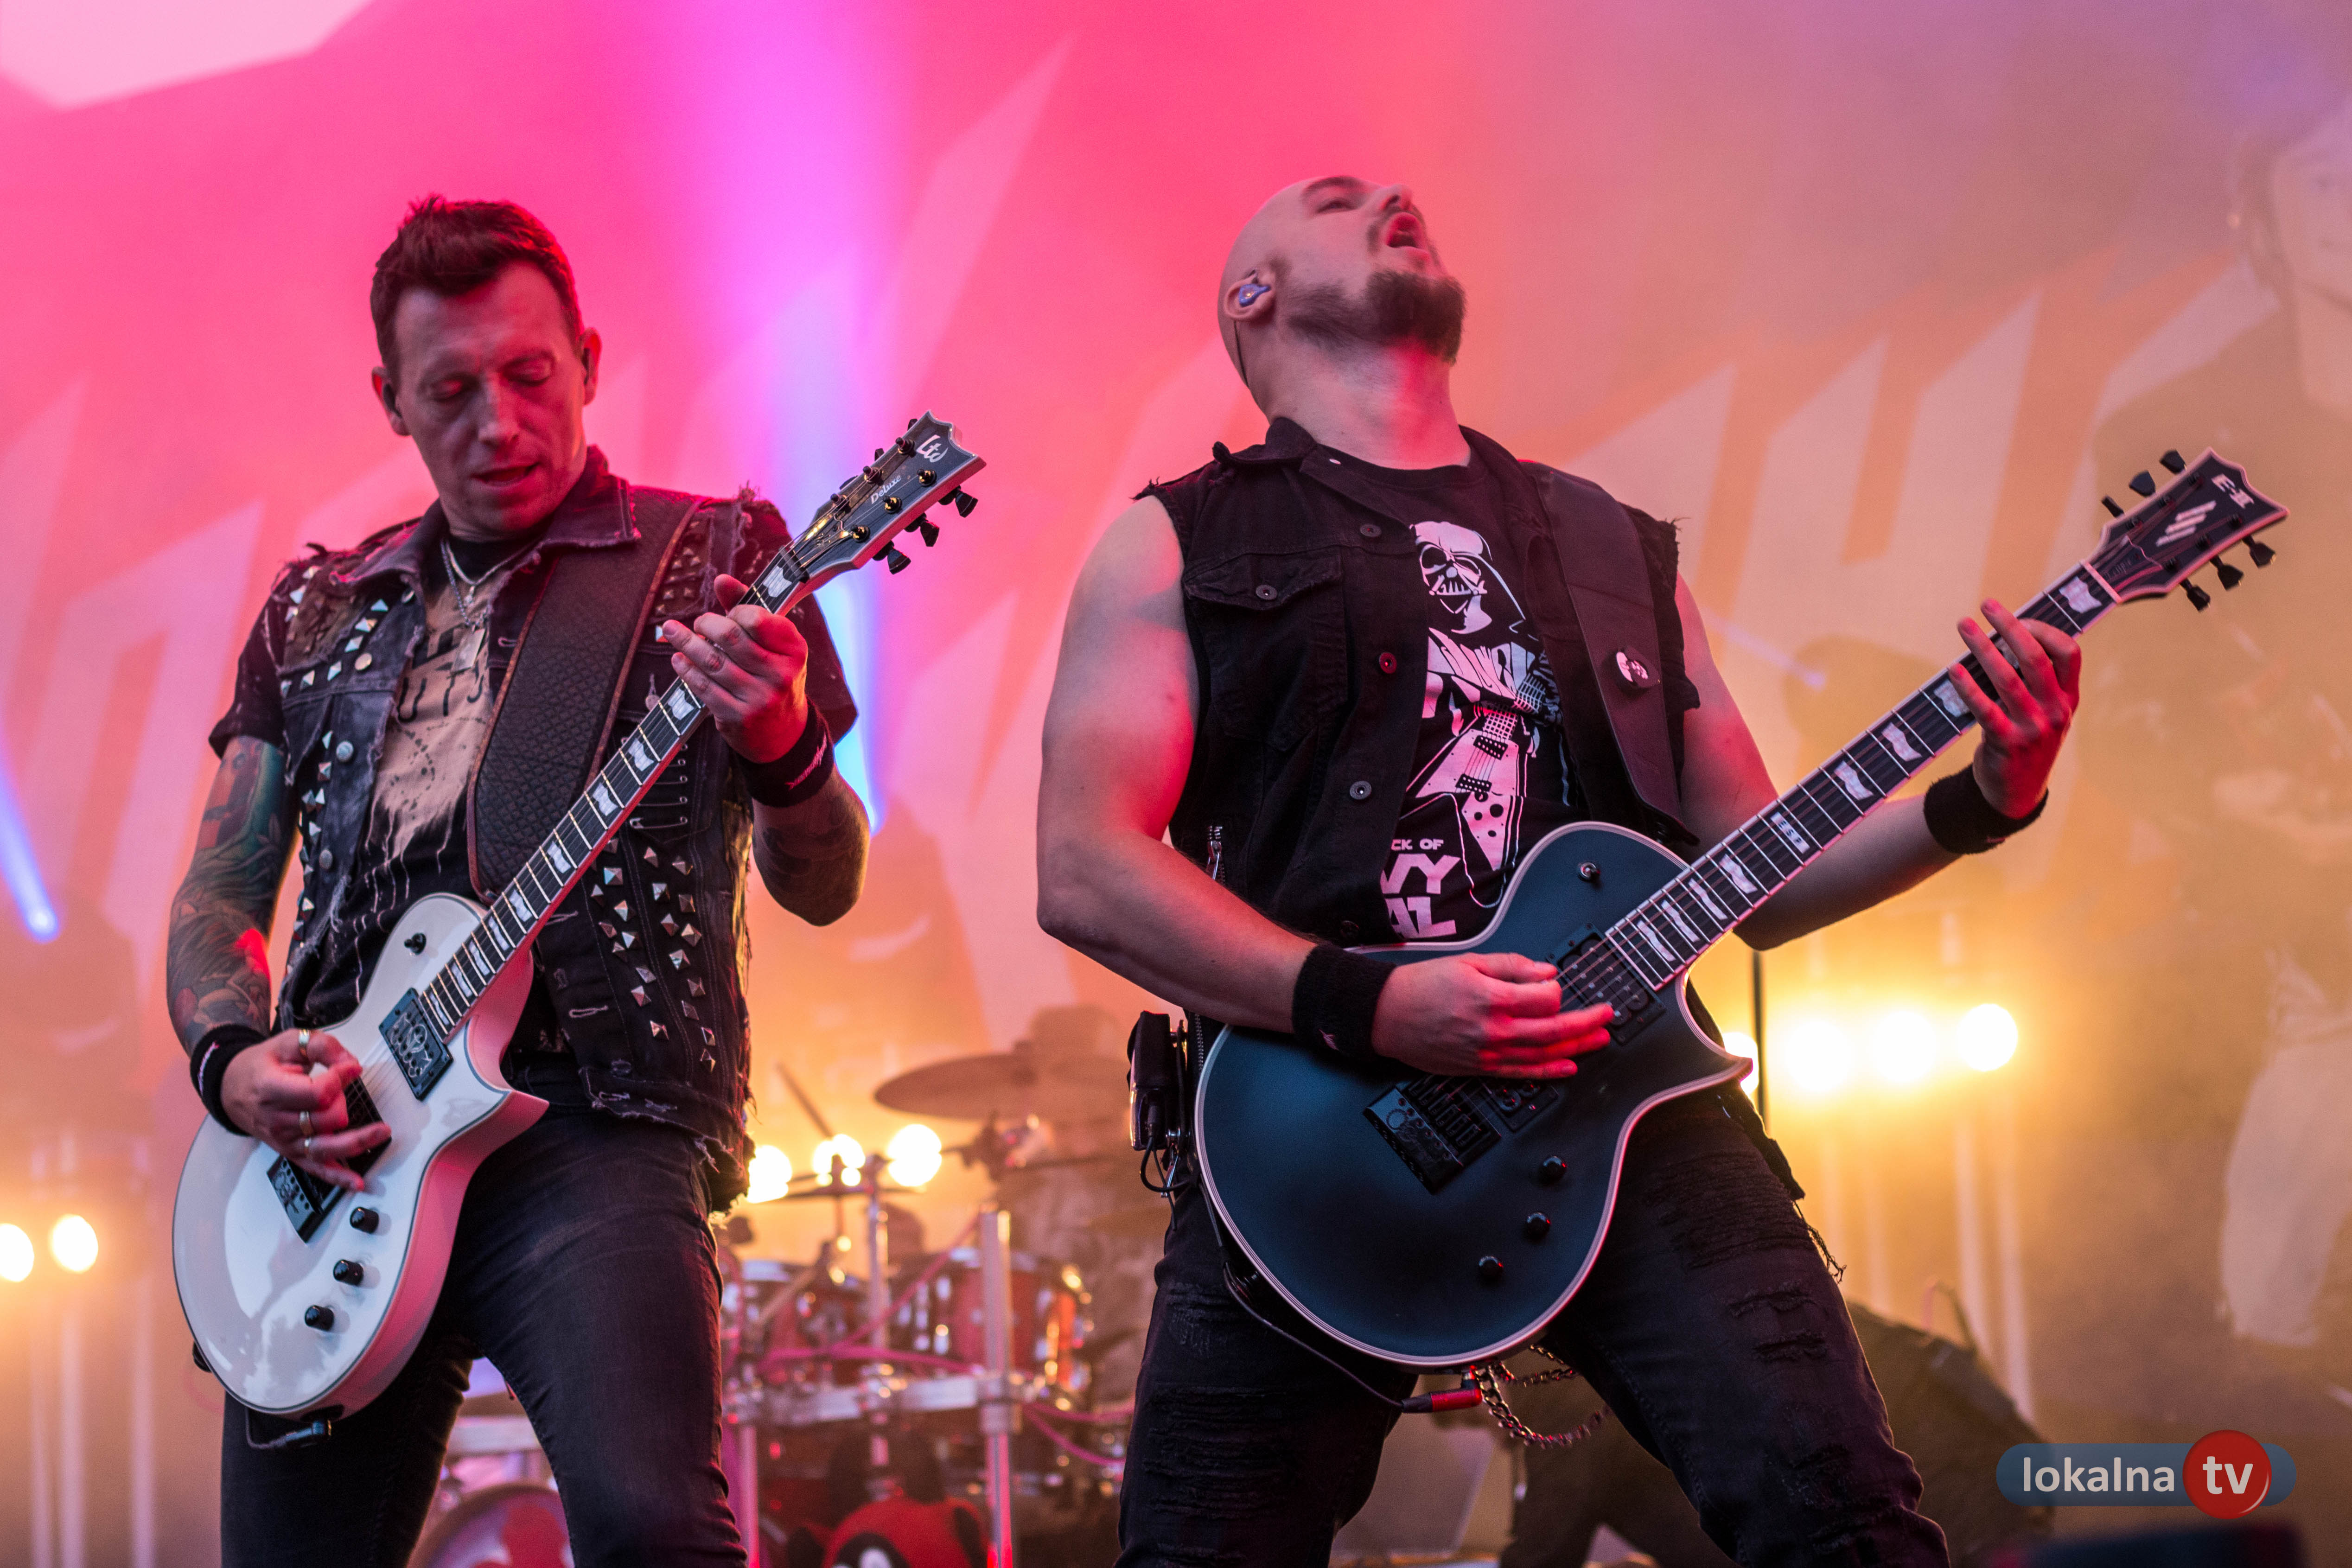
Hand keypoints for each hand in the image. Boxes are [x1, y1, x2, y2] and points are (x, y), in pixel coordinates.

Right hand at [220, 1029, 386, 1191]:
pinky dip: (337, 1177)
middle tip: (338, 1087)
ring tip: (381, 1132)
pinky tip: (356, 1182)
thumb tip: (350, 1062)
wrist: (232, 1089)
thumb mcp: (287, 1043)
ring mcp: (284, 1140)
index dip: (340, 1078)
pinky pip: (316, 1168)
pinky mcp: (291, 1152)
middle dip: (341, 1101)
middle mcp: (277, 1120)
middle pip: (326, 1120)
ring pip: (326, 1147)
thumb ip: (321, 1046)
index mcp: (271, 1090)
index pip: (317, 1093)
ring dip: (357, 1141)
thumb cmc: (260, 1066)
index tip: (350, 1067)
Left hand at [661, 574, 811, 764]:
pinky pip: (703, 687)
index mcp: (794, 649)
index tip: (727, 613)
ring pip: (712, 661)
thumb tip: (721, 580)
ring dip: (687, 643)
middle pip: (730, 637)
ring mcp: (759, 698)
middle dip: (707, 623)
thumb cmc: (774, 675)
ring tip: (672, 632)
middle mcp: (780, 674)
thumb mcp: (775, 644)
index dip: (734, 611)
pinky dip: (686, 669)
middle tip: (700, 622)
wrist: (783, 732)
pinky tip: (678, 658)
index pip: (756, 618)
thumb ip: (750, 608)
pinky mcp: (738, 716)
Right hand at [1369, 952, 1614, 1078]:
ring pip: (1544, 1054)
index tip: (1551, 982)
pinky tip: (1569, 1068)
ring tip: (1599, 1040)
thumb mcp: (1468, 962)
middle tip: (1606, 1014)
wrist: (1387, 1015)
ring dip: (1577, 1047)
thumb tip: (1546, 972)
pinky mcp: (1480, 1068)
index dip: (1555, 989)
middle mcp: (1494, 1029)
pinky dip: (1548, 1073)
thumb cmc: (1421, 986)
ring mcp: (1488, 1053)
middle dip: (1586, 1021)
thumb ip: (1511, 966)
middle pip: (1553, 1030)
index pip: (1544, 998)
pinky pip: (1522, 1074)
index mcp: (1492, 998)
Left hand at [1950, 598, 2081, 817]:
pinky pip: (1985, 709)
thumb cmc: (2024, 742)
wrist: (2015, 794)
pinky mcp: (2007, 744)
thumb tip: (2006, 634)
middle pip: (2036, 657)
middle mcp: (2055, 711)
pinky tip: (1953, 669)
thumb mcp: (2043, 714)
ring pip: (2007, 678)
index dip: (2043, 628)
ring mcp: (2033, 728)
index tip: (2017, 616)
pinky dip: (1967, 687)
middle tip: (1986, 605)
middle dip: (2010, 626)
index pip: (2068, 652)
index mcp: (2068, 699)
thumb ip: (2035, 682)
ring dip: (1982, 647)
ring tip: (1964, 626)